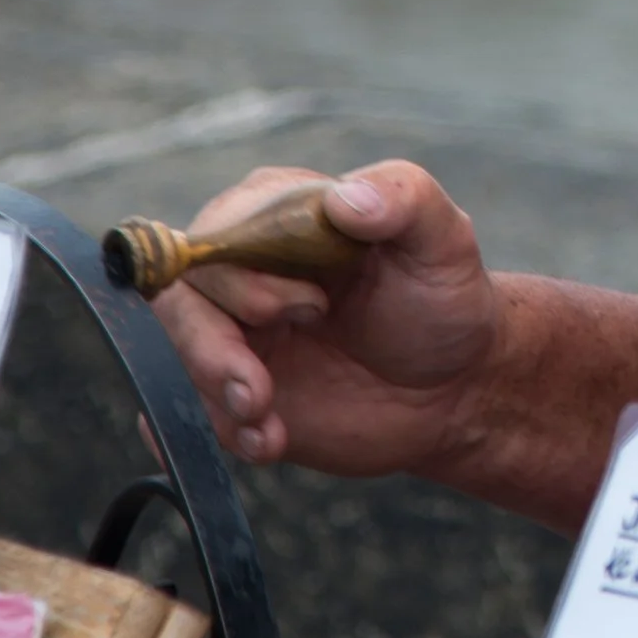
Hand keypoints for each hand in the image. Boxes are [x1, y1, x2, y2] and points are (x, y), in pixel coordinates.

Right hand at [153, 160, 505, 481]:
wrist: (456, 386)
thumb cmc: (445, 298)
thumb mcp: (444, 240)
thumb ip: (404, 198)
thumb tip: (344, 198)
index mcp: (281, 215)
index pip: (218, 232)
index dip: (244, 275)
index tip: (308, 306)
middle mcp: (246, 270)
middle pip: (181, 296)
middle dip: (212, 346)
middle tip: (263, 384)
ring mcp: (238, 333)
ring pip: (181, 353)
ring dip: (215, 392)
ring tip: (264, 419)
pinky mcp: (239, 391)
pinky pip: (202, 410)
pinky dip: (227, 429)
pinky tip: (269, 439)